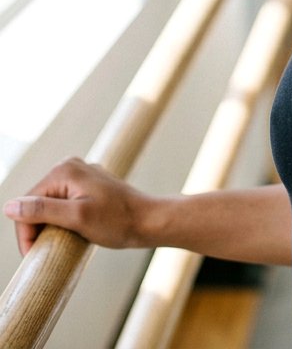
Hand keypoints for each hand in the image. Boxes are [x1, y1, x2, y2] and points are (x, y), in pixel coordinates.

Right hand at [4, 158, 150, 255]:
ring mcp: (80, 176)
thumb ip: (43, 211)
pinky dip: (61, 221)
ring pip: (49, 205)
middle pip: (37, 202)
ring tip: (60, 244)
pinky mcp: (87, 187)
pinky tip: (70, 234)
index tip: (34, 255)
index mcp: (64, 170)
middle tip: (47, 253)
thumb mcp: (77, 218)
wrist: (148, 221)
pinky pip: (63, 204)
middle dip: (37, 228)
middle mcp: (70, 167)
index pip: (28, 202)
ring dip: (49, 226)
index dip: (26, 231)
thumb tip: (10, 207)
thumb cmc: (117, 221)